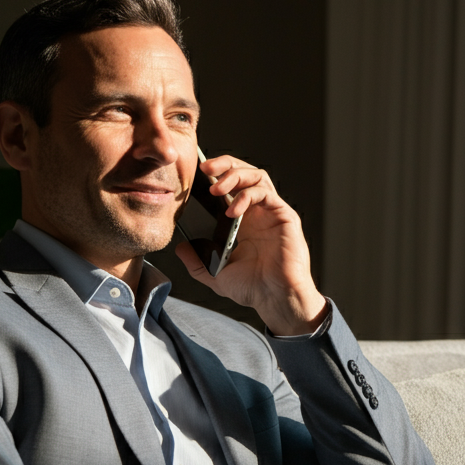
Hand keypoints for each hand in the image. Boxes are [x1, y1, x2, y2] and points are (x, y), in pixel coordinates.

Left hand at [174, 154, 326, 335]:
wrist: (275, 300)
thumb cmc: (253, 288)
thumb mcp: (216, 275)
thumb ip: (197, 262)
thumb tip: (180, 248)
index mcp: (243, 221)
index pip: (230, 186)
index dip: (216, 175)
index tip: (196, 174)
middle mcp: (258, 212)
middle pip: (244, 173)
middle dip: (224, 164)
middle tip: (204, 168)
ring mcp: (272, 212)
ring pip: (256, 176)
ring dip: (235, 175)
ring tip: (216, 186)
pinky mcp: (284, 216)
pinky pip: (266, 194)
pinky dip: (247, 196)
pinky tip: (233, 210)